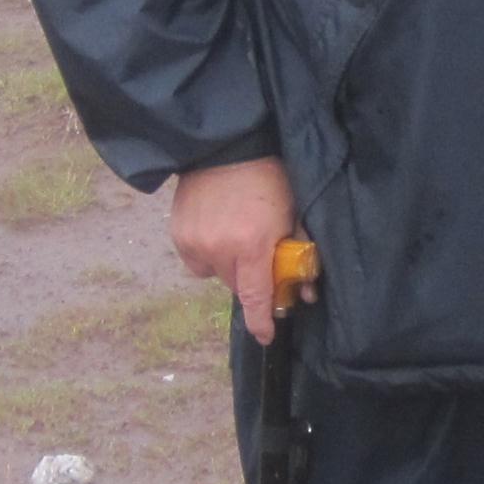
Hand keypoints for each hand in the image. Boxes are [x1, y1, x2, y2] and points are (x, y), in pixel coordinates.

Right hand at [168, 156, 301, 344]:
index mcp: (251, 245)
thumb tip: (305, 292)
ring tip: (235, 235)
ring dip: (228, 265)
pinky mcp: (178, 235)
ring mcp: (195, 243)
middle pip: (237, 286)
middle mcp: (219, 249)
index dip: (261, 321)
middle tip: (258, 256)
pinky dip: (208, 253)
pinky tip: (216, 230)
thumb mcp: (292, 214)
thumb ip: (297, 253)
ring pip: (216, 274)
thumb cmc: (268, 177)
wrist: (225, 146)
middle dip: (251, 278)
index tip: (266, 336)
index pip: (255, 296)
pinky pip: (197, 260)